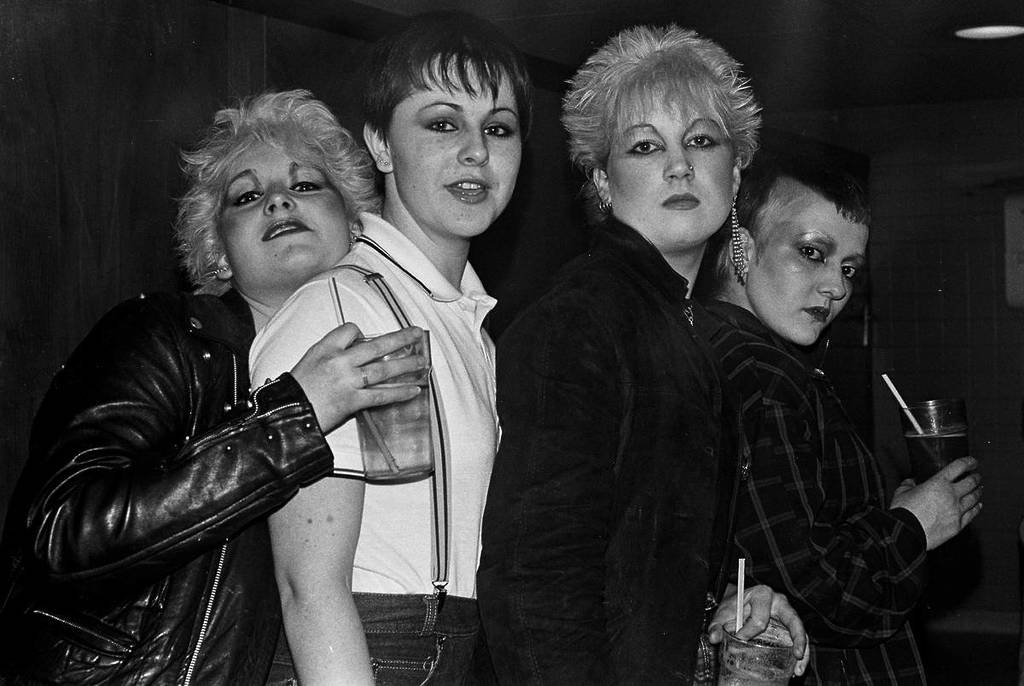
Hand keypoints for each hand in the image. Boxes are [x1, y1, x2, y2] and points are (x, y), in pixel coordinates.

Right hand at [290, 324, 426, 432]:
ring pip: (383, 369)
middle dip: (400, 339)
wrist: (287, 414)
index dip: (362, 333)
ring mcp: (348, 381)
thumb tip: (356, 353)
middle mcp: (339, 361)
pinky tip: (414, 389)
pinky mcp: (352, 401)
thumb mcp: (309, 360)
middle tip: (416, 334)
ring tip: (423, 361)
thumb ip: (332, 353)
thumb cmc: (296, 390)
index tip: (369, 338)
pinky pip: (381, 395)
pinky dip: (399, 393)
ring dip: (406, 365)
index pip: (351, 330)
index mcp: (326, 348)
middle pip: (376, 345)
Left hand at [708, 583, 808, 676]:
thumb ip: (717, 625)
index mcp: (762, 594)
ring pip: (800, 630)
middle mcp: (779, 601)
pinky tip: (796, 669)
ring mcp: (787, 613)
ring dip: (802, 650)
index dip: (748, 632)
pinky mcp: (789, 625)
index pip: (760, 618)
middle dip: (796, 638)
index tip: (739, 638)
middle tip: (796, 654)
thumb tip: (714, 638)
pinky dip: (800, 654)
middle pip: (793, 619)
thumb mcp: (723, 612)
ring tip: (798, 669)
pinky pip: (798, 638)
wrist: (738, 602)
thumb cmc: (733, 606)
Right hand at [890, 456, 981, 549]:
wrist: (907, 532)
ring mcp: (956, 510)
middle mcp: (951, 495)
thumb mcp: (902, 492)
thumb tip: (910, 483)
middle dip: (976, 477)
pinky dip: (976, 508)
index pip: (959, 467)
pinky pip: (972, 514)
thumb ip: (908, 485)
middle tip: (976, 475)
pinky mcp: (958, 525)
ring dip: (978, 492)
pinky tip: (978, 506)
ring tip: (979, 489)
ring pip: (974, 498)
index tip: (972, 462)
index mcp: (938, 483)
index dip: (968, 462)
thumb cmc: (904, 512)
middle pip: (971, 482)